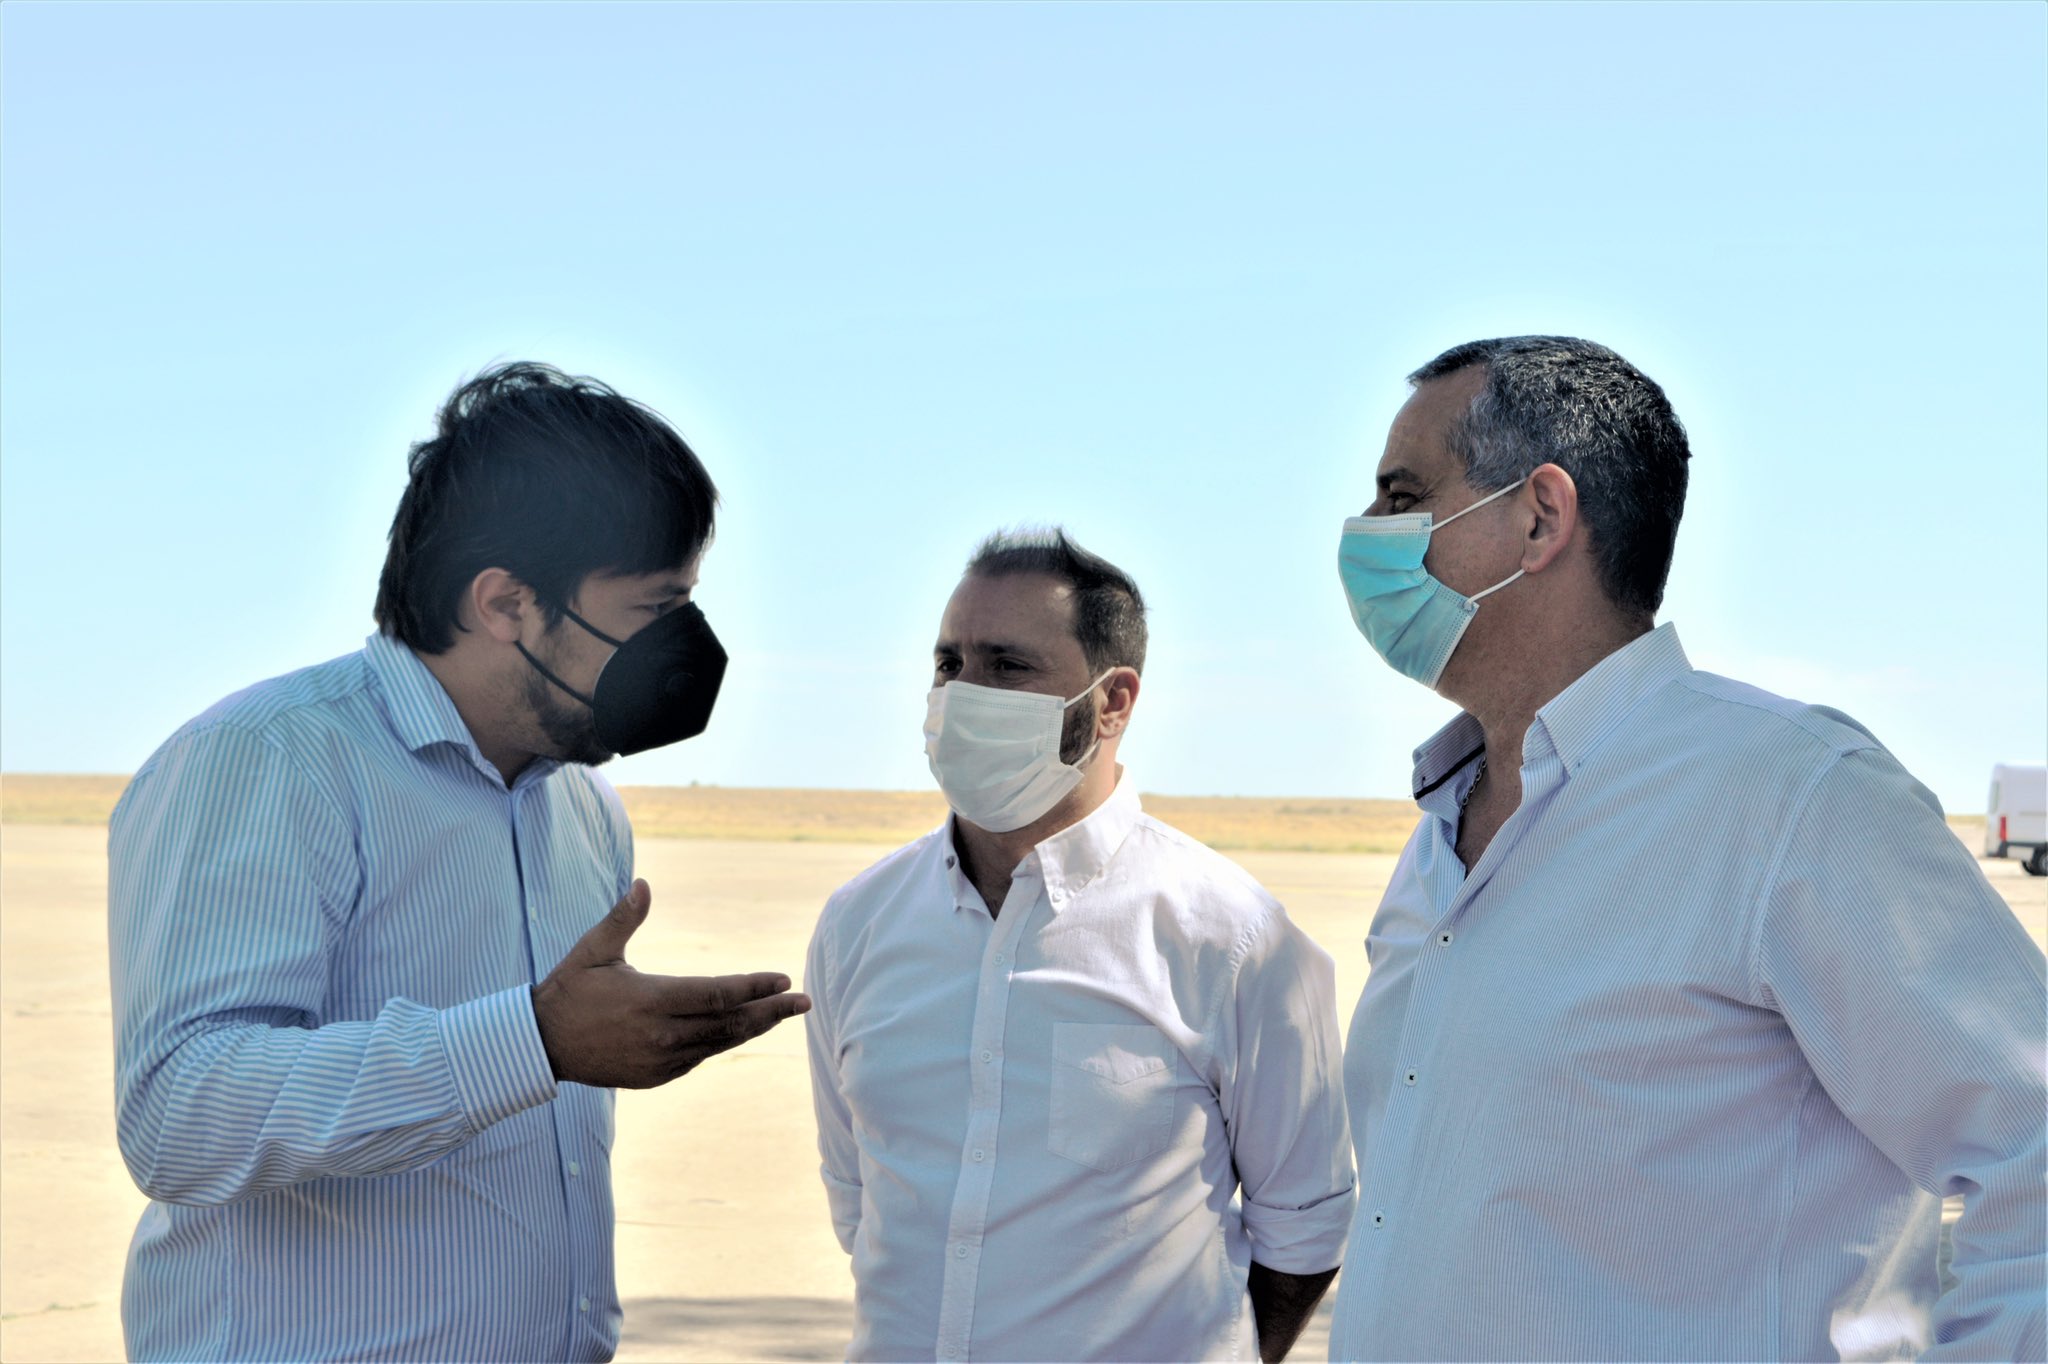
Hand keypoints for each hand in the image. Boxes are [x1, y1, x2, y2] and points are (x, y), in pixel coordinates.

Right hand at [531, 879, 810, 1088]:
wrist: (541, 1045)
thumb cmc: (570, 989)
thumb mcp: (594, 950)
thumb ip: (623, 918)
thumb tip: (643, 884)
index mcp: (652, 1000)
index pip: (718, 993)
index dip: (754, 986)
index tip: (784, 979)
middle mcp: (663, 1035)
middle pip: (730, 1023)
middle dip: (771, 1011)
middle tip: (805, 1002)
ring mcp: (661, 1060)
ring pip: (719, 1044)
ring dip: (753, 1028)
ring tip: (781, 1014)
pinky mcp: (656, 1076)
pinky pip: (700, 1057)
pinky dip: (722, 1042)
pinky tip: (740, 1029)